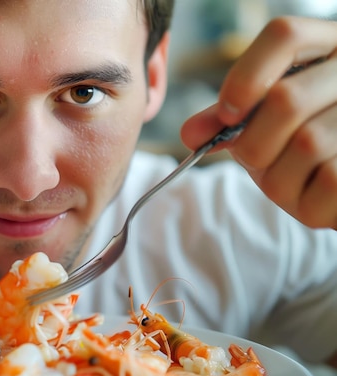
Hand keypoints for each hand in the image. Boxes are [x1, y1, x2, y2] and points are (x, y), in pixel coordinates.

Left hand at [180, 16, 336, 229]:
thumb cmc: (303, 153)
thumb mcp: (266, 127)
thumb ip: (230, 122)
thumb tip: (191, 132)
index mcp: (328, 49)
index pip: (285, 36)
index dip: (246, 76)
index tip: (226, 114)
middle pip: (286, 99)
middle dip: (254, 145)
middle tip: (256, 161)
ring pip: (307, 144)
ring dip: (280, 179)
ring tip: (292, 181)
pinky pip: (330, 180)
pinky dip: (307, 200)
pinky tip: (314, 196)